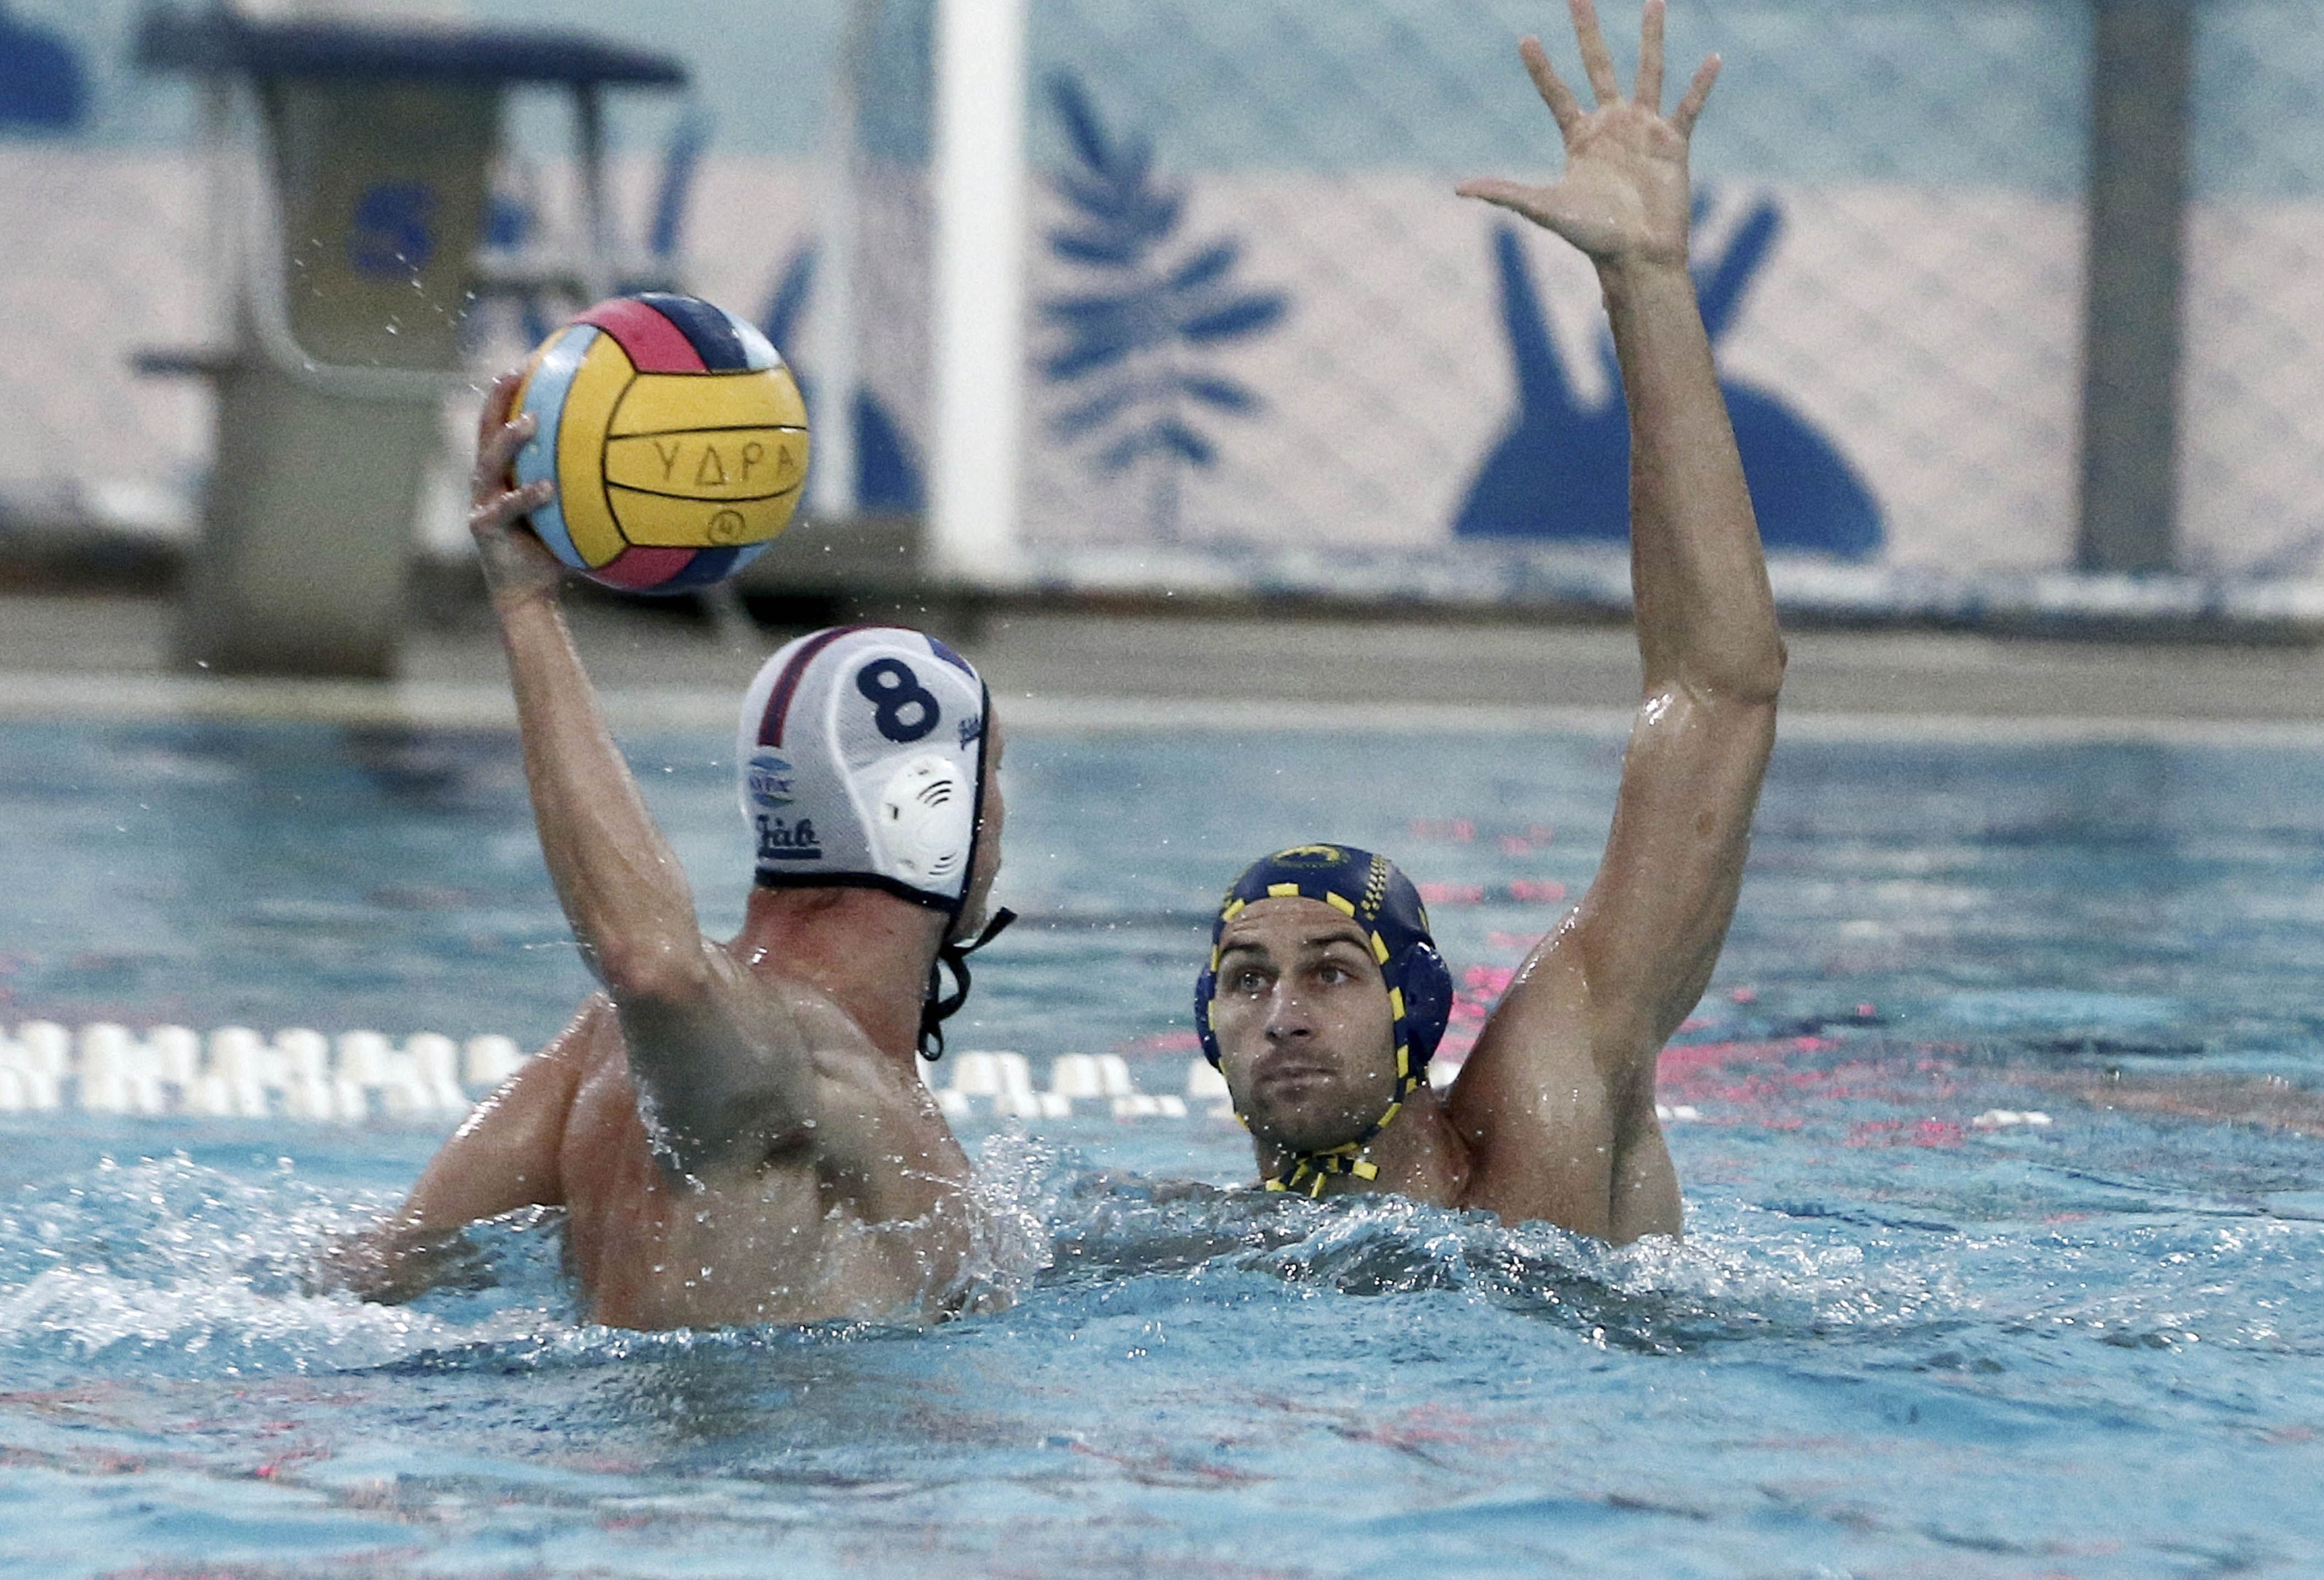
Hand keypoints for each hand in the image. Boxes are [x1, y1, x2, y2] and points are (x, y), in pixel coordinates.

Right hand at [469, 369, 564, 608]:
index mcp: (503, 472)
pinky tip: (546, 488)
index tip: (525, 361)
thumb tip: (628, 455)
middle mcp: (486, 481)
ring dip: (509, 441)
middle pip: (485, 430)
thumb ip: (580, 480)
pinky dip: (526, 497)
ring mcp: (482, 502)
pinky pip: (506, 507)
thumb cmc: (552, 546)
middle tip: (514, 373)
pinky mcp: (484, 528)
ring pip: (489, 463)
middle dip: (496, 399)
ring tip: (530, 423)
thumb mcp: (567, 508)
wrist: (528, 592)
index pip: (499, 422)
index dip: (506, 391)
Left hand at [1456, 0, 1717, 268]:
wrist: (1637, 256)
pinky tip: (1713, 58)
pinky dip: (1701, 84)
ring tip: (1652, 1)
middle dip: (1587, 32)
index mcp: (1579, 137)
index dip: (1541, 68)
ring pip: (1648, 71)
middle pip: (1597, 66)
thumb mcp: (1545, 210)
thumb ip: (1506, 193)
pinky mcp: (1674, 142)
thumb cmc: (1592, 237)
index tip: (1526, 38)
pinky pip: (1689, 105)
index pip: (1555, 93)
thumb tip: (1459, 189)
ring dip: (1650, 37)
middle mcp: (1611, 125)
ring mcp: (1644, 130)